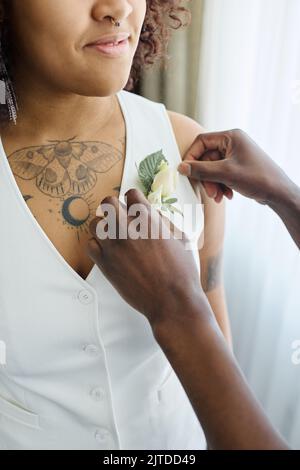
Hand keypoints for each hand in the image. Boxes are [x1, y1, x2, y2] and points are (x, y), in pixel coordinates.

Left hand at [87, 189, 209, 328]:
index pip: (132, 194)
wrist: (172, 301)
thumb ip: (163, 223)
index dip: (134, 200)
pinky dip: (97, 246)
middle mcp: (128, 228)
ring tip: (113, 236)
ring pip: (95, 223)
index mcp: (148, 220)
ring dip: (104, 227)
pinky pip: (90, 245)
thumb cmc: (181, 272)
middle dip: (114, 207)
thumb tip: (152, 215)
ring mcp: (114, 245)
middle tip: (120, 218)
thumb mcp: (181, 239)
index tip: (134, 208)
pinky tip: (109, 251)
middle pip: (108, 202)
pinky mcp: (105, 263)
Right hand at [178, 129, 289, 204]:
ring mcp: (235, 155)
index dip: (192, 157)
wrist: (278, 193)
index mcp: (231, 137)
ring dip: (213, 184)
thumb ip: (201, 170)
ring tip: (218, 197)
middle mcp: (233, 143)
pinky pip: (220, 174)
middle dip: (206, 177)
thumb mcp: (225, 174)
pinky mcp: (237, 166)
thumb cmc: (257, 178)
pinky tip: (226, 195)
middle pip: (206, 158)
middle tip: (209, 191)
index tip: (187, 172)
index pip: (202, 142)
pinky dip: (220, 185)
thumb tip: (181, 168)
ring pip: (212, 168)